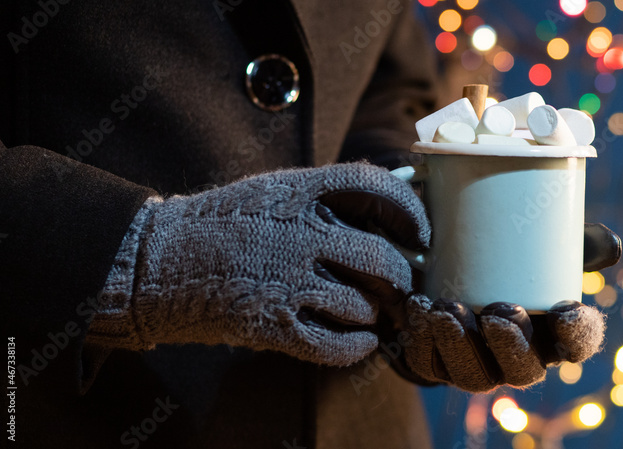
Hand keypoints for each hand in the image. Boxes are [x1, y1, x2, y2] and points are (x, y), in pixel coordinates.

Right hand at [96, 162, 429, 365]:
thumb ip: (321, 197)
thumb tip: (382, 208)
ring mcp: (285, 282)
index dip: (410, 212)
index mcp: (297, 193)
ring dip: (374, 313)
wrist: (151, 261)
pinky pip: (336, 345)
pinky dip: (358, 347)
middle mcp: (297, 235)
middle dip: (400, 278)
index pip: (375, 188)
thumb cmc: (216, 224)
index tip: (419, 234)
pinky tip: (361, 341)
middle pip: (381, 259)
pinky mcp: (271, 325)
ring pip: (363, 306)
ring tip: (370, 312)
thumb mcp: (269, 191)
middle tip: (400, 285)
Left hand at [316, 223, 621, 392]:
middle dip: (511, 346)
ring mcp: (475, 366)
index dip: (578, 335)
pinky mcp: (434, 363)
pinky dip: (423, 337)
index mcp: (552, 332)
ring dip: (461, 345)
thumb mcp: (535, 238)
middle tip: (496, 310)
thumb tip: (610, 245)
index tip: (566, 308)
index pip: (578, 345)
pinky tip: (419, 307)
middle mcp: (517, 358)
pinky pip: (429, 365)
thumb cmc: (502, 248)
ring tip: (445, 308)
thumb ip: (572, 237)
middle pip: (524, 371)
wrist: (436, 250)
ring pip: (474, 376)